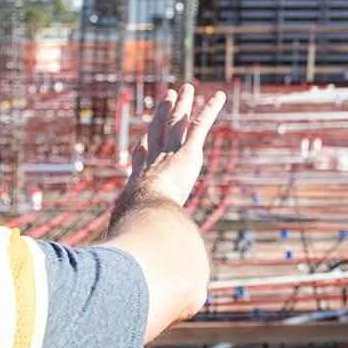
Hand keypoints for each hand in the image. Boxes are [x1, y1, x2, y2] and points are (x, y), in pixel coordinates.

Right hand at [125, 85, 225, 208]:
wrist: (146, 206)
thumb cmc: (140, 217)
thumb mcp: (138, 219)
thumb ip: (139, 220)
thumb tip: (128, 259)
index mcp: (140, 174)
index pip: (142, 153)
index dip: (146, 140)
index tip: (146, 132)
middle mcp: (155, 158)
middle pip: (159, 128)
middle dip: (163, 111)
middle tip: (168, 96)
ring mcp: (171, 151)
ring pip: (177, 121)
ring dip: (184, 104)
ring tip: (187, 88)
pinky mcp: (189, 151)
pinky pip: (200, 126)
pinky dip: (210, 109)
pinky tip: (219, 96)